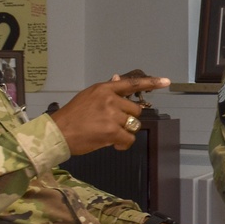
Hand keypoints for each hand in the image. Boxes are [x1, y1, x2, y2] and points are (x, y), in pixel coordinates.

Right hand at [53, 73, 169, 154]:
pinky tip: (114, 145)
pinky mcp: (112, 131)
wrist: (57, 133)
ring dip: (125, 132)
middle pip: (135, 109)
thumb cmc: (71, 117)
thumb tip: (118, 78)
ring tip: (110, 136)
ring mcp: (112, 115)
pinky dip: (123, 144)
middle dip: (128, 119)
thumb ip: (105, 91)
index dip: (151, 83)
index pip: (131, 83)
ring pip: (133, 124)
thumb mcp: (87, 97)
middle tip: (113, 125)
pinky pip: (129, 138)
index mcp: (104, 89)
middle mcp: (110, 99)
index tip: (166, 81)